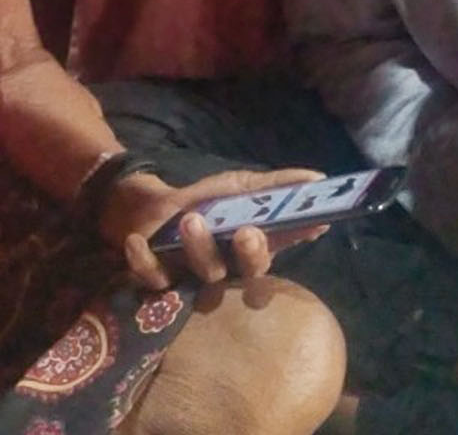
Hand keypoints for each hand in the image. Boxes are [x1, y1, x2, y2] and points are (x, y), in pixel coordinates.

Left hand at [100, 169, 330, 290]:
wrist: (143, 209)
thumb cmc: (201, 203)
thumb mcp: (237, 187)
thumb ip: (275, 185)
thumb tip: (319, 179)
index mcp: (250, 248)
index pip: (280, 245)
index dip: (295, 236)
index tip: (312, 221)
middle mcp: (227, 267)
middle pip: (248, 272)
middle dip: (251, 253)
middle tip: (248, 231)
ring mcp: (193, 276)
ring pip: (204, 273)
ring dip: (199, 246)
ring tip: (191, 219)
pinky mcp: (156, 279)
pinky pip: (153, 278)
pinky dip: (145, 260)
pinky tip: (138, 241)